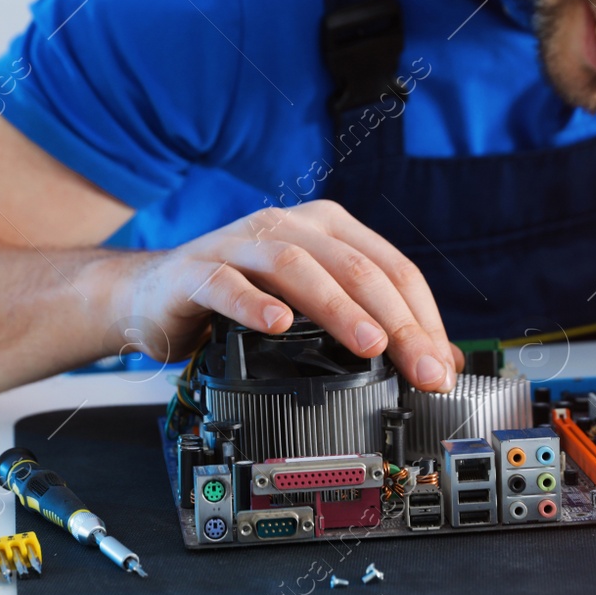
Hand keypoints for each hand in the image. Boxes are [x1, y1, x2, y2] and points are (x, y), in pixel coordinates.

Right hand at [114, 200, 461, 390]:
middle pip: (354, 267)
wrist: (155, 295)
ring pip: (297, 267)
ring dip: (338, 308)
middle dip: (396, 321)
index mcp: (325, 228)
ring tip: (369, 345)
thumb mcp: (310, 306)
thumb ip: (364, 322)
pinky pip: (227, 282)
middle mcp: (287, 227)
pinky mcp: (197, 269)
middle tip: (420, 367)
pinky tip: (276, 325)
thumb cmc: (239, 301)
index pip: (390, 266)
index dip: (422, 316)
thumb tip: (434, 361)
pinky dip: (254, 303)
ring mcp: (239, 244)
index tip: (440, 365)